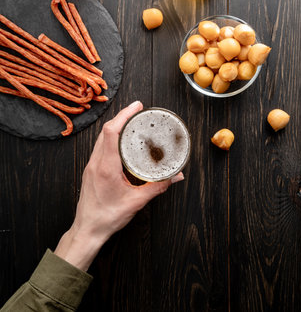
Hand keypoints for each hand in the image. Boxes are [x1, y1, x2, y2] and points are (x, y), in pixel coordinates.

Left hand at [54, 101, 183, 270]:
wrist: (88, 230)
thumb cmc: (107, 217)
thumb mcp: (137, 202)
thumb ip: (158, 187)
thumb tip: (175, 176)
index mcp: (106, 167)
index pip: (111, 132)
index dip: (124, 115)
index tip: (136, 107)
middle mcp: (96, 162)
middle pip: (106, 130)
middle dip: (122, 116)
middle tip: (138, 109)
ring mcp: (91, 165)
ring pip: (101, 137)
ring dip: (116, 126)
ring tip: (131, 121)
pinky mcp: (91, 169)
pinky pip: (100, 146)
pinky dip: (111, 137)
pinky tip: (121, 140)